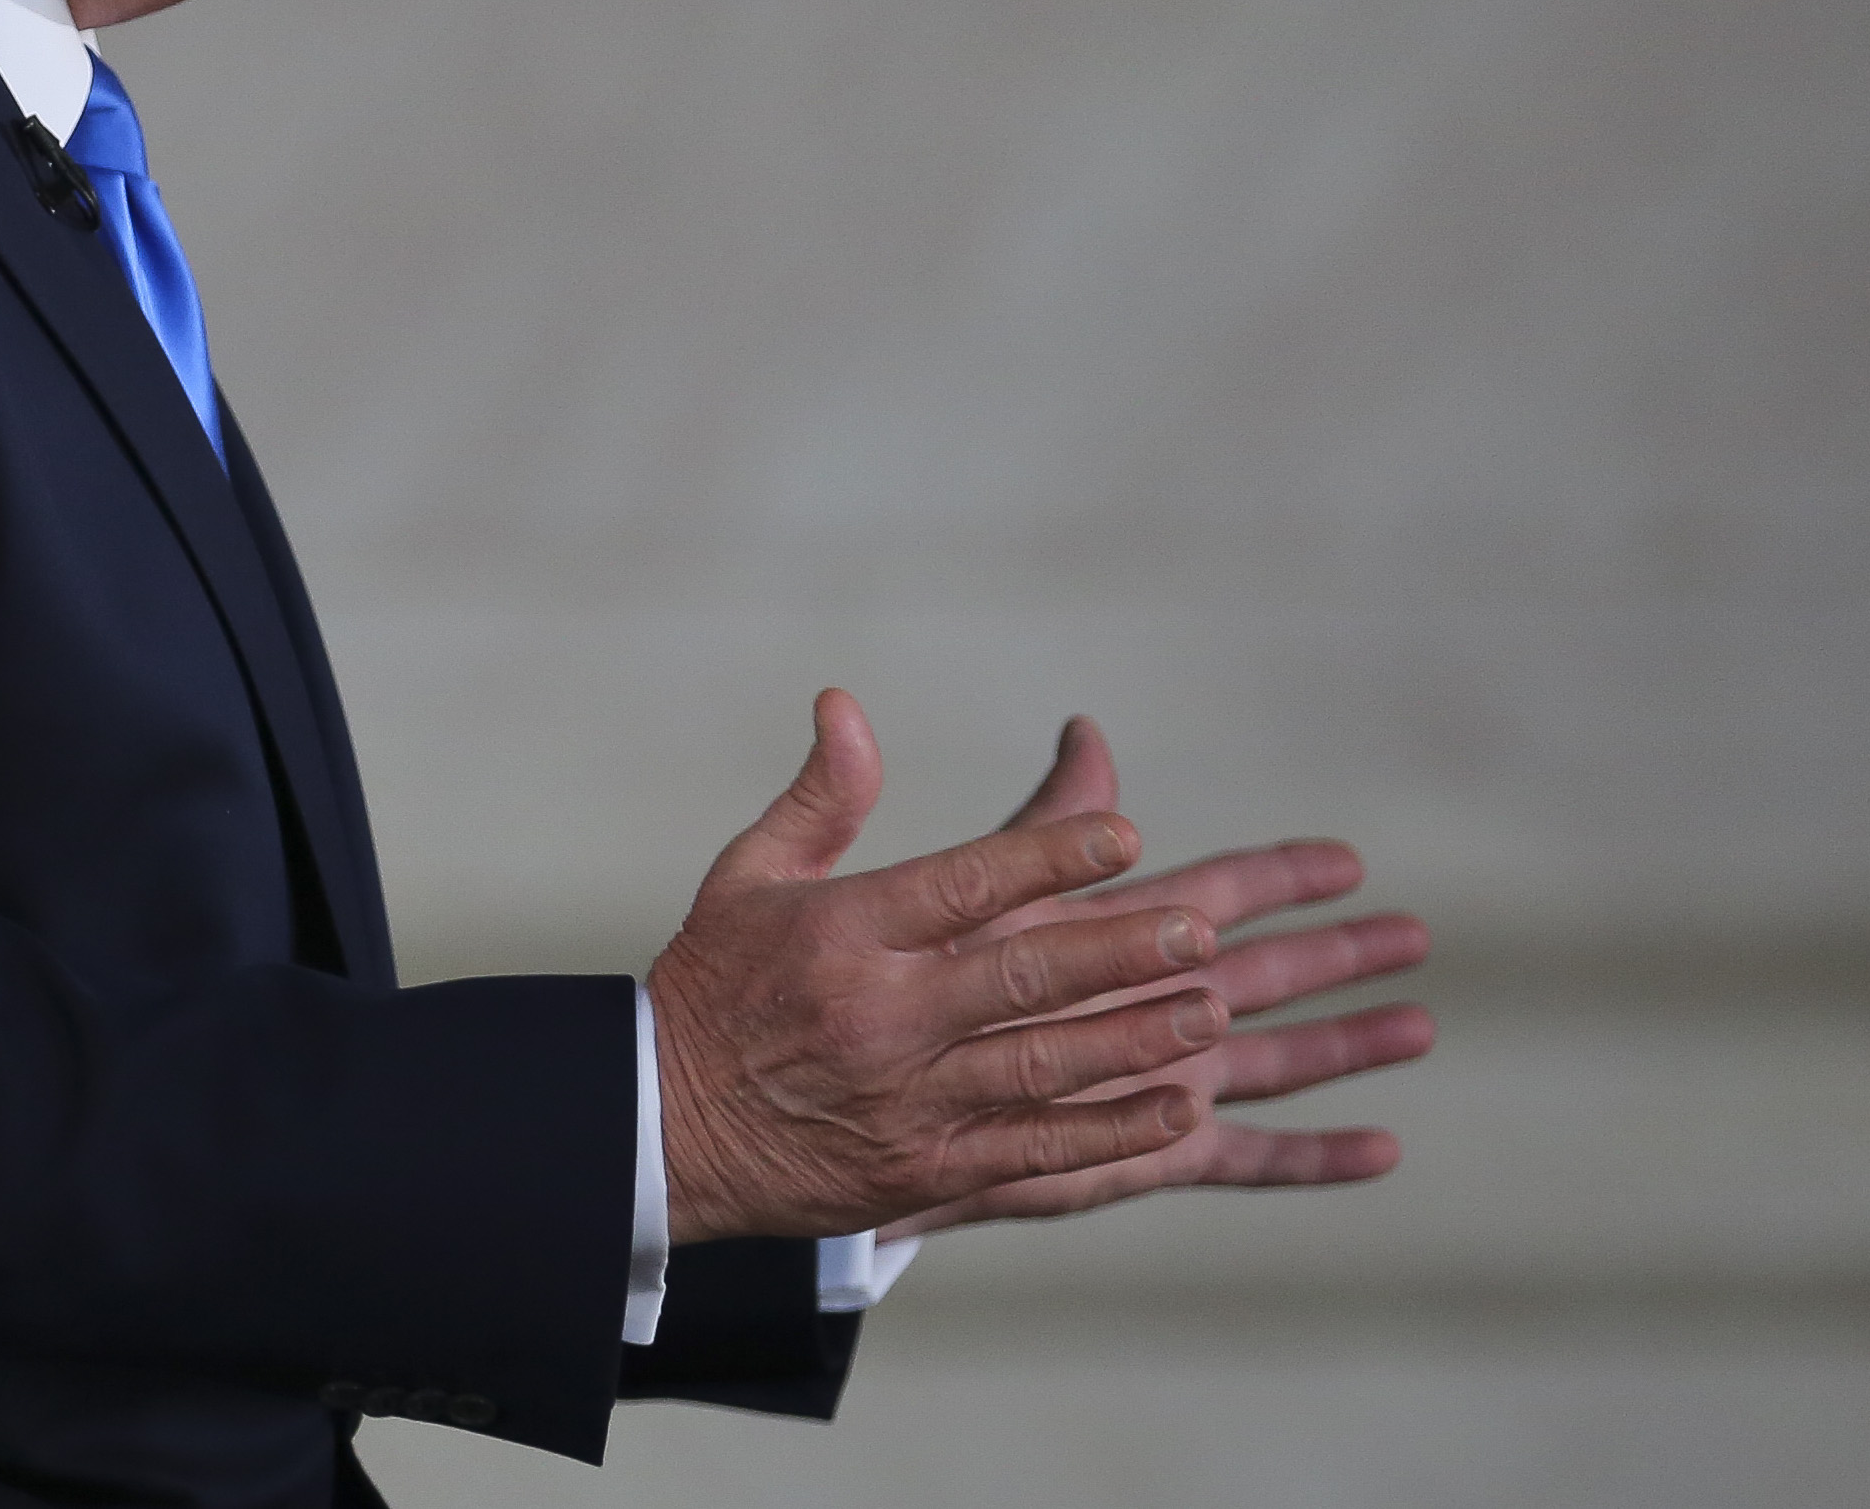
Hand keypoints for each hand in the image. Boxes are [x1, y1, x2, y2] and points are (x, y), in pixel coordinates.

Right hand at [646, 690, 1229, 1242]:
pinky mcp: (924, 1165)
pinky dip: (1109, 1131)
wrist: (658, 1130)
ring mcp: (906, 1096)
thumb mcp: (748, 877)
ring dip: (1133, 1039)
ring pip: (1040, 1066)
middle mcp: (879, 1012)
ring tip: (1211, 1010)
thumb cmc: (715, 987)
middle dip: (1119, 953)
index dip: (1048, 858)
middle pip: (1019, 977)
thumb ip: (821, 796)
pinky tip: (1176, 1109)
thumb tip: (845, 703)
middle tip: (1201, 932)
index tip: (1124, 834)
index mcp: (842, 930)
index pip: (962, 884)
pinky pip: (1033, 1149)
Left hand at [877, 717, 1434, 1234]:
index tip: (1347, 858)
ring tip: (1421, 1024)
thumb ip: (1040, 828)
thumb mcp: (976, 894)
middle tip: (1416, 932)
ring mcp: (1153, 1079)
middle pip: (1264, 972)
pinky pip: (1246, 1158)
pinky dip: (1313, 1157)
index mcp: (1108, 938)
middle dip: (1337, 953)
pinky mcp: (1144, 1152)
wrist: (851, 1092)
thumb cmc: (903, 983)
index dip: (1279, 876)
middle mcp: (1145, 1007)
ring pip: (1273, 1058)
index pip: (1215, 893)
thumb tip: (1087, 732)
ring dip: (1346, 1043)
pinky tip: (1383, 1150)